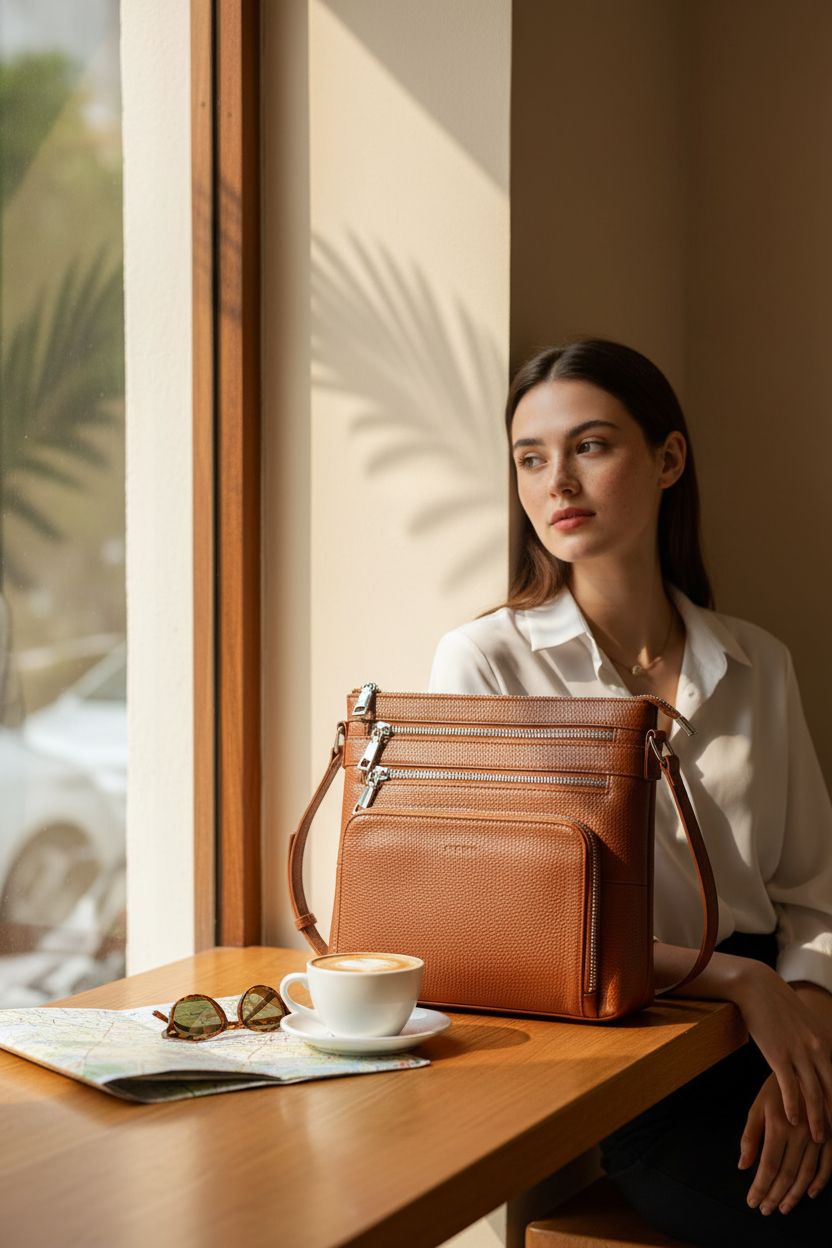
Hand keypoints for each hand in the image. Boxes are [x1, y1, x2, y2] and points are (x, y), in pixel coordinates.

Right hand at [732, 960, 831, 1142]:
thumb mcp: (806, 1025)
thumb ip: (816, 1047)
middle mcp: (818, 1048)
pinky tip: (792, 1120)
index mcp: (827, 1041)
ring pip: (815, 1094)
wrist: (757, 986)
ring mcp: (799, 1052)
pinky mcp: (778, 1055)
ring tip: (819, 1138)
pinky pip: (789, 1087)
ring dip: (818, 1120)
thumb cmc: (779, 1007)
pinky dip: (793, 1107)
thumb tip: (822, 1067)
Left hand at [740, 1072, 831, 1214]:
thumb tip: (742, 1166)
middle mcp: (800, 1134)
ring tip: (783, 1208)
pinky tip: (810, 1194)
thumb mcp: (757, 1107)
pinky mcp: (831, 1136)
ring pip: (807, 1174)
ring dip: (794, 1195)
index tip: (752, 1202)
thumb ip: (750, 1137)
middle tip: (765, 1209)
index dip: (760, 1187)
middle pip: (787, 1174)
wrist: (803, 1069)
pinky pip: (828, 1165)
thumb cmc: (776, 1088)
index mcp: (778, 1125)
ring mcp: (818, 1136)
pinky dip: (820, 1182)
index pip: (767, 1165)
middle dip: (774, 1195)